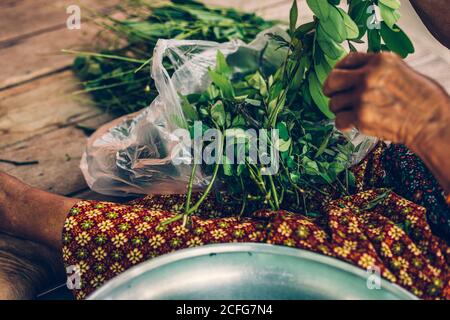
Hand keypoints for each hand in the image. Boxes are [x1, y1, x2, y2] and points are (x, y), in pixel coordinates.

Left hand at [323, 52, 449, 148]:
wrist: (433, 123)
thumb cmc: (422, 99)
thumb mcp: (401, 70)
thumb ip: (376, 69)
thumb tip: (352, 73)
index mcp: (380, 60)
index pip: (347, 60)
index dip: (339, 70)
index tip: (339, 79)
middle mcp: (368, 76)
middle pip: (332, 80)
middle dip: (330, 89)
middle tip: (334, 96)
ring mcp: (363, 97)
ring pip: (334, 103)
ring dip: (341, 110)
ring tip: (354, 113)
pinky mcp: (361, 117)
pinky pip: (339, 120)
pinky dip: (344, 124)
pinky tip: (353, 124)